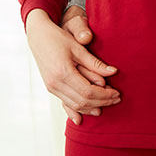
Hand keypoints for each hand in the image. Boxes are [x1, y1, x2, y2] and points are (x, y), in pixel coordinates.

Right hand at [59, 5, 122, 122]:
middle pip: (83, 101)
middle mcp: (55, 83)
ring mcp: (51, 87)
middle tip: (117, 99)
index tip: (117, 93)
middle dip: (102, 101)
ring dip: (91, 107)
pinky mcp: (51, 88)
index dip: (104, 95)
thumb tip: (114, 72)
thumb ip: (95, 63)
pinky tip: (81, 119)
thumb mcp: (78, 48)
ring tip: (107, 104)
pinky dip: (75, 111)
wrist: (38, 36)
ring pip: (74, 105)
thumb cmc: (59, 38)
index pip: (88, 91)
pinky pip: (65, 103)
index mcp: (63, 73)